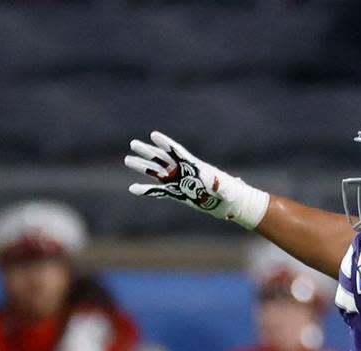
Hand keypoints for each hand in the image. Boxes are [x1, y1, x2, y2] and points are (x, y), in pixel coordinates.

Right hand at [124, 131, 268, 228]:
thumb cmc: (232, 194)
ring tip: (128, 159)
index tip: (154, 134)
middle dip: (148, 152)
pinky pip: (159, 191)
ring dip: (143, 166)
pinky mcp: (180, 195)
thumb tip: (218, 183)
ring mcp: (181, 183)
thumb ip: (222, 186)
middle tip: (133, 143)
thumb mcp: (228, 190)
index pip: (178, 152)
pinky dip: (146, 190)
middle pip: (163, 159)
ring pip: (158, 172)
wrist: (233, 204)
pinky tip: (133, 188)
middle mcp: (185, 173)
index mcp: (195, 167)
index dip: (166, 143)